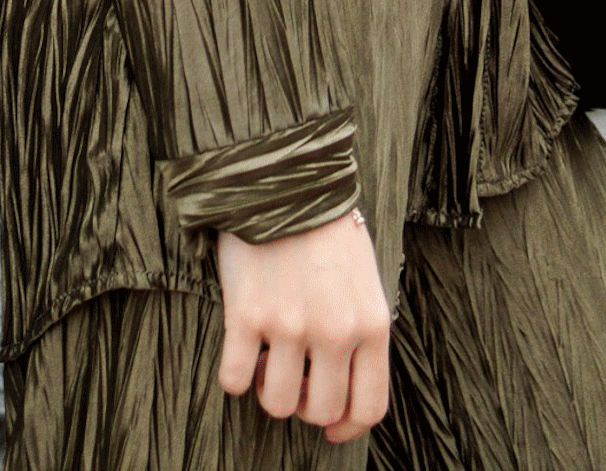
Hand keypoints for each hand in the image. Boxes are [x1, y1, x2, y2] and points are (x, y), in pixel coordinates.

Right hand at [216, 212, 390, 442]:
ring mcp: (290, 326)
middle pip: (321, 411)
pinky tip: (241, 347)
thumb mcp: (365, 280)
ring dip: (269, 389)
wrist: (287, 178)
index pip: (369, 407)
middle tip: (295, 375)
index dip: (347, 427)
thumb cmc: (327, 228)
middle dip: (305, 403)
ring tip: (268, 357)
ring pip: (278, 404)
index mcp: (372, 324)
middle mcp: (335, 332)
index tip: (330, 427)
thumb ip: (361, 331)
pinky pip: (234, 380)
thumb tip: (348, 384)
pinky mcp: (247, 315)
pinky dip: (234, 374)